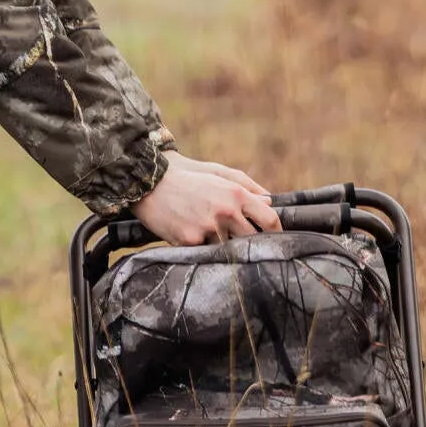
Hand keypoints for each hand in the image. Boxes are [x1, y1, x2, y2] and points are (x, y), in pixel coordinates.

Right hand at [131, 154, 280, 243]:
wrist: (148, 182)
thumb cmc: (186, 176)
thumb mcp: (217, 172)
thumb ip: (247, 186)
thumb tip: (270, 202)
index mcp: (236, 194)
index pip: (269, 220)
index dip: (277, 233)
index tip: (276, 241)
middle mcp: (226, 211)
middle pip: (253, 240)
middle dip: (252, 245)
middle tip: (248, 248)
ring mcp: (208, 228)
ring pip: (230, 250)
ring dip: (227, 250)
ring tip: (214, 241)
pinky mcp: (190, 241)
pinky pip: (206, 254)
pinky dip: (204, 250)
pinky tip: (195, 239)